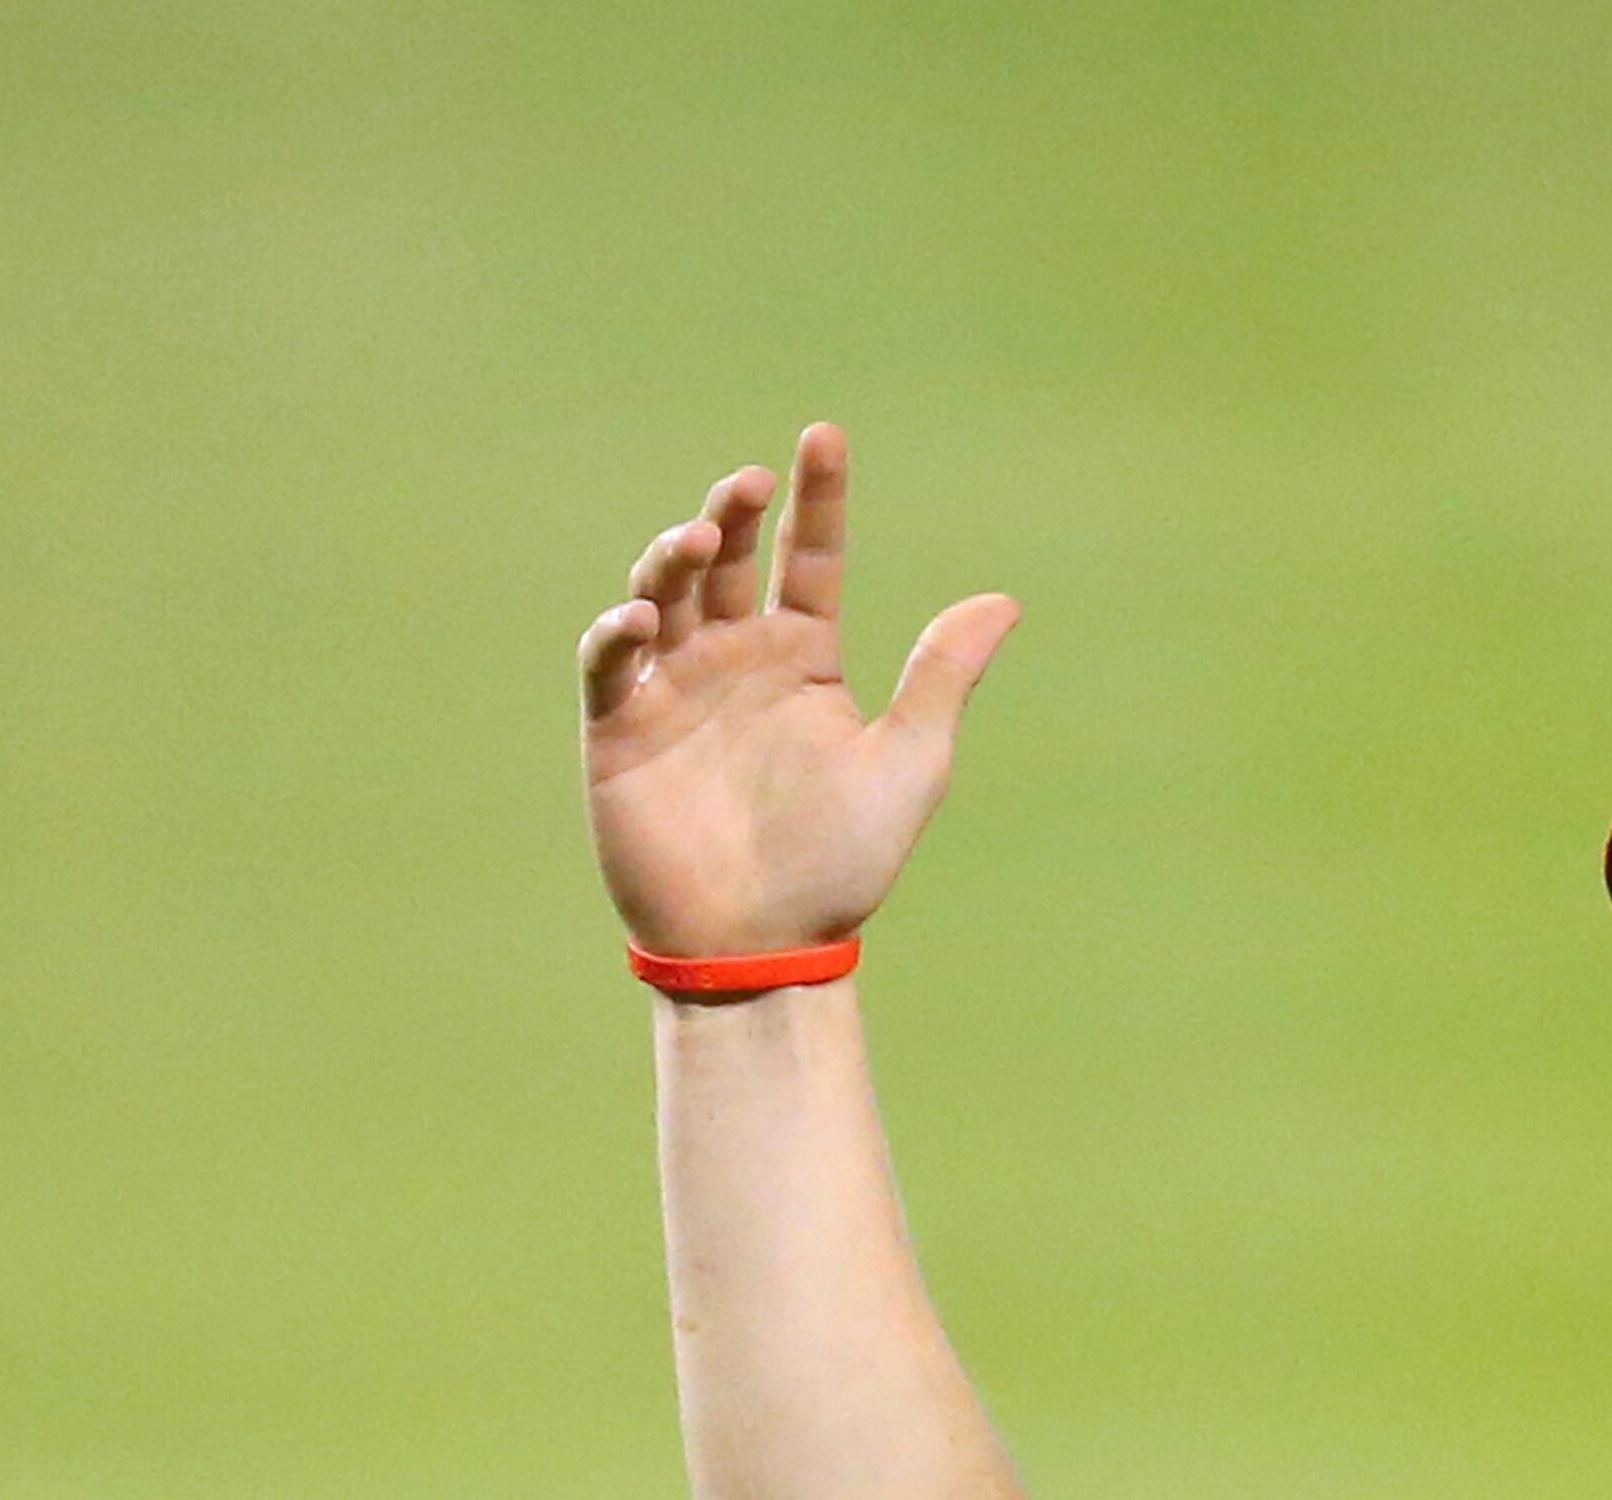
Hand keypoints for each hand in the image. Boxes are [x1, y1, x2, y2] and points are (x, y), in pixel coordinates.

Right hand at [577, 424, 1018, 962]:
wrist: (768, 948)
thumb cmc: (842, 867)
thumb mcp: (909, 765)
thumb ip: (942, 679)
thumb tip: (1003, 600)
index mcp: (803, 660)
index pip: (810, 558)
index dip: (817, 499)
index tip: (823, 438)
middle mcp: (735, 660)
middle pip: (727, 559)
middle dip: (732, 513)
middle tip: (747, 483)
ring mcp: (674, 688)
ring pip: (664, 593)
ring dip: (673, 558)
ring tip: (696, 540)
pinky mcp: (620, 729)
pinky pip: (608, 663)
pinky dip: (617, 633)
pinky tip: (639, 616)